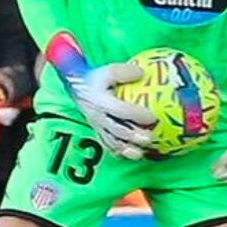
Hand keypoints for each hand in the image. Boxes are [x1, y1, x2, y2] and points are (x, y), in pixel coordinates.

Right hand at [47, 33, 155, 158]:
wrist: (74, 87)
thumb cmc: (95, 78)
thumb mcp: (108, 71)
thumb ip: (124, 71)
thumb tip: (142, 73)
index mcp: (101, 102)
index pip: (121, 110)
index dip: (136, 115)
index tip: (152, 118)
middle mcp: (98, 117)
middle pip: (117, 131)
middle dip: (134, 137)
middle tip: (149, 139)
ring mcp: (96, 126)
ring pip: (111, 142)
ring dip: (126, 149)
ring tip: (140, 153)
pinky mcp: (96, 131)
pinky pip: (106, 145)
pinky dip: (118, 152)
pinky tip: (129, 156)